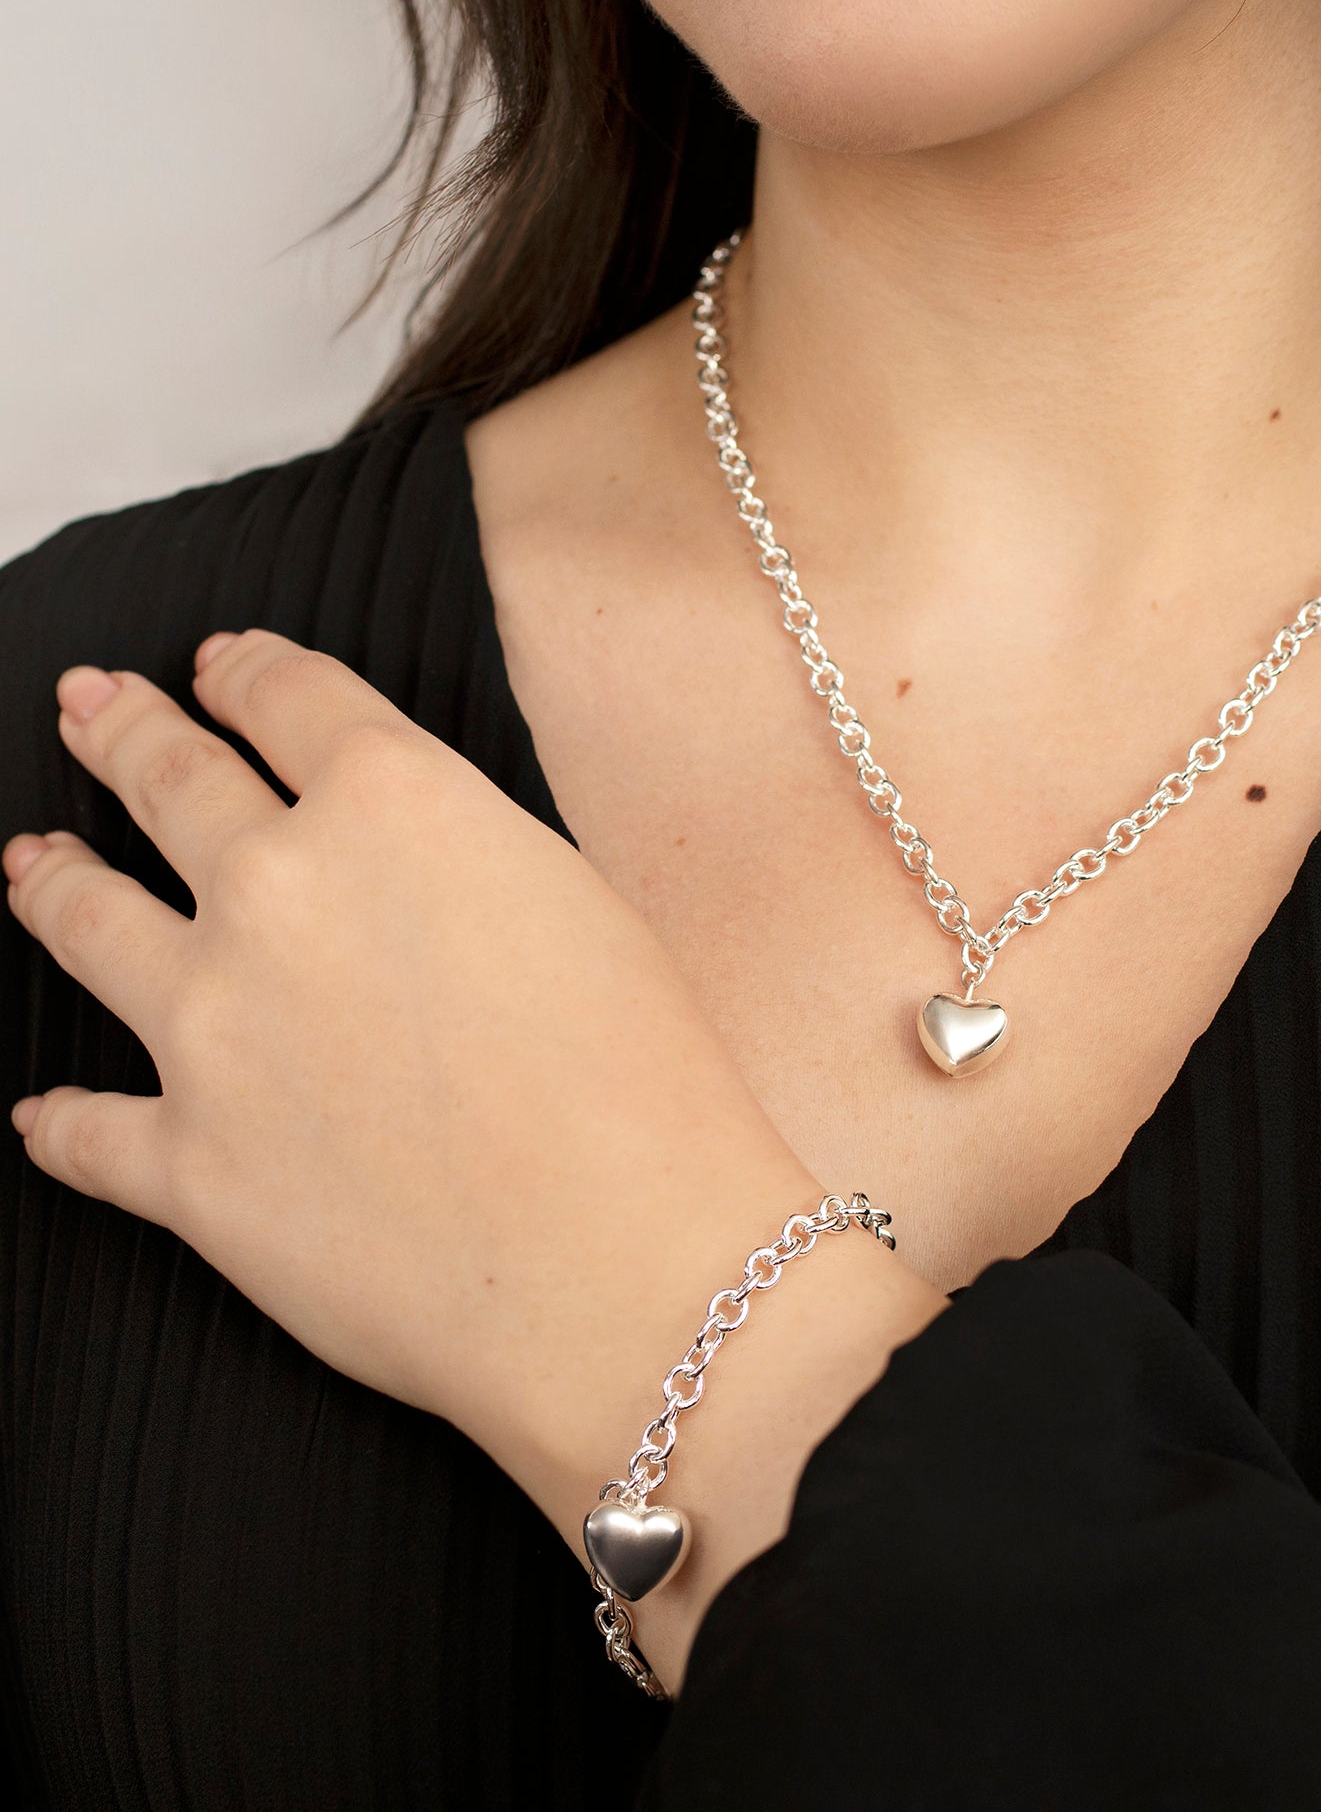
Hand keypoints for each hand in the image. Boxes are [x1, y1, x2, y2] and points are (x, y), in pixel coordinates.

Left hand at [4, 631, 941, 1684]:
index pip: (291, 698)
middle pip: (169, 778)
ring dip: (52, 880)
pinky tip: (41, 1111)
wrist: (627, 1264)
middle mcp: (279, 891)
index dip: (246, 671)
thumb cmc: (649, 1086)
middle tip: (91, 706)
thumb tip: (409, 869)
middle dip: (126, 731)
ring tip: (30, 860)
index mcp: (395, 804)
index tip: (222, 665)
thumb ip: (466, 856)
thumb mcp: (584, 905)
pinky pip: (84, 1128)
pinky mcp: (187, 1163)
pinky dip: (59, 1117)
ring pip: (86, 923)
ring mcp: (212, 1028)